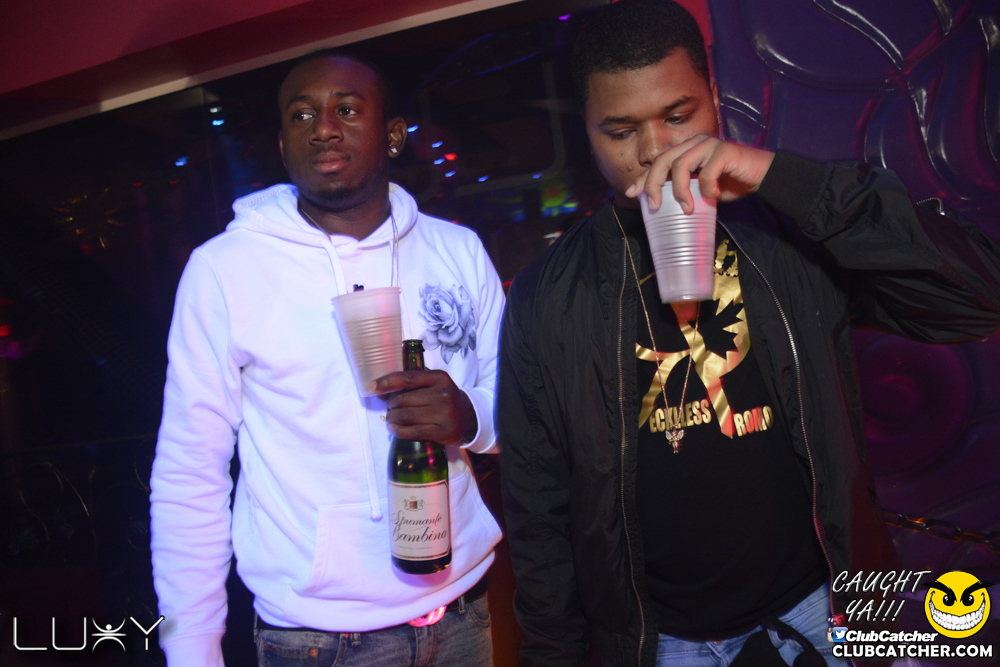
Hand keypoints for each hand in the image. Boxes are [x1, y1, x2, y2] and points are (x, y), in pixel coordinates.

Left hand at [369, 370, 476, 445]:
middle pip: (403, 399)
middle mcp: (442, 394)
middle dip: (390, 405)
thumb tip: (379, 388)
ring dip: (392, 418)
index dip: (386, 383)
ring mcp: (443, 414)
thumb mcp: (434, 383)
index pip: (407, 378)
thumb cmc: (444, 397)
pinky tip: (395, 429)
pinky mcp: (441, 431)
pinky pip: (411, 432)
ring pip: (405, 416)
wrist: (467, 417)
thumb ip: (411, 382)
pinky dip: (398, 431)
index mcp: (439, 377)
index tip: (371, 388)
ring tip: (391, 418)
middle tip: (390, 408)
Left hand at [625, 134, 774, 213]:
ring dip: (679, 190)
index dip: (643, 178)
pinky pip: (707, 171)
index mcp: (687, 149)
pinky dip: (707, 188)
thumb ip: (685, 190)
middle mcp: (695, 142)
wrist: (765, 177)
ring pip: (681, 164)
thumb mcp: (701, 190)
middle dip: (652, 183)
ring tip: (687, 208)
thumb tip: (660, 205)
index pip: (658, 162)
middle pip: (663, 159)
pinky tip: (712, 197)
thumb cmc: (732, 183)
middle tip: (653, 205)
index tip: (631, 194)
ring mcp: (710, 144)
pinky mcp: (725, 150)